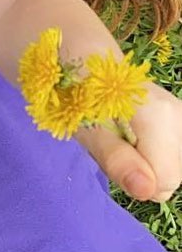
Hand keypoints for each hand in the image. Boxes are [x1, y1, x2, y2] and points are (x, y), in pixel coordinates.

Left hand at [76, 81, 181, 201]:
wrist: (89, 61)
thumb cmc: (80, 93)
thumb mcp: (87, 129)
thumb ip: (116, 159)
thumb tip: (145, 191)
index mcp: (161, 118)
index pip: (164, 180)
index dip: (134, 176)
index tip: (110, 151)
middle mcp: (181, 117)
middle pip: (171, 177)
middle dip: (138, 169)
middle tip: (111, 141)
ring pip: (172, 169)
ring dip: (144, 161)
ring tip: (119, 135)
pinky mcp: (181, 121)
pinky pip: (171, 156)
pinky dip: (151, 153)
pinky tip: (134, 135)